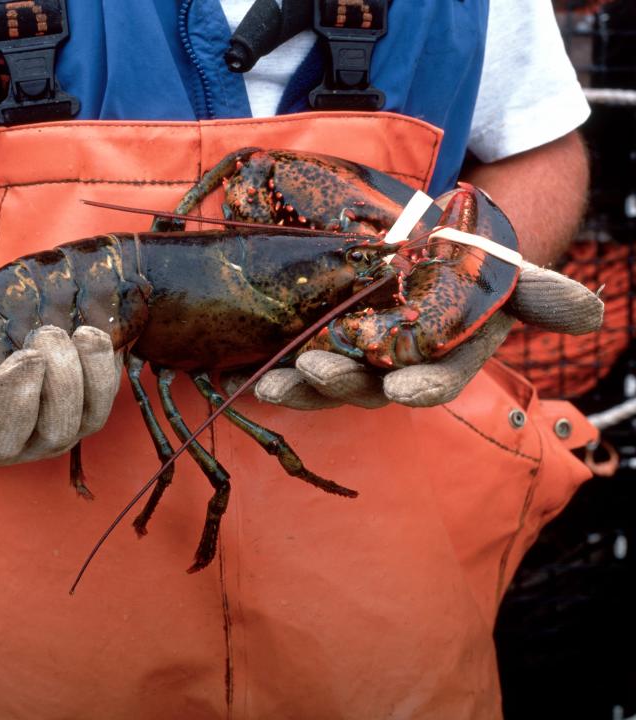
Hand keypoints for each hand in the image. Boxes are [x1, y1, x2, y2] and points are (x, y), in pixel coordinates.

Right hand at [0, 274, 121, 465]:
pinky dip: (106, 369)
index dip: (12, 407)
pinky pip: (104, 400)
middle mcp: (8, 444)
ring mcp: (46, 428)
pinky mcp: (76, 407)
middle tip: (47, 336)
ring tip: (78, 333)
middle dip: (58, 385)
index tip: (20, 360)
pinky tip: (93, 334)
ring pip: (84, 421)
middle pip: (49, 435)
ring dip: (87, 376)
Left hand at [250, 263, 603, 409]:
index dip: (423, 387)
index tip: (405, 392)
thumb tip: (591, 314)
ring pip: (319, 378)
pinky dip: (259, 362)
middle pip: (364, 385)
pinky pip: (284, 356)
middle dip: (339, 384)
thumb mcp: (502, 271)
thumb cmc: (464, 266)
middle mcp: (389, 367)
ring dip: (293, 383)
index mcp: (437, 357)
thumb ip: (538, 292)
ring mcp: (346, 356)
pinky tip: (229, 365)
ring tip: (265, 382)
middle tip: (316, 373)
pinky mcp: (309, 340)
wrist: (418, 247)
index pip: (435, 381)